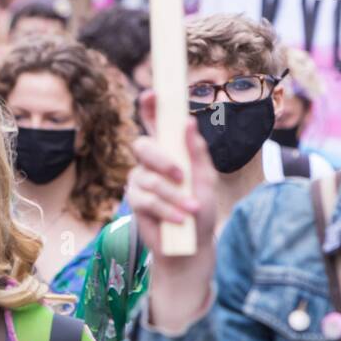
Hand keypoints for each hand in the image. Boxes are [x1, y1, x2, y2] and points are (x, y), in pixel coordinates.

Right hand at [129, 98, 217, 258]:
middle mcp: (150, 163)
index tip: (152, 93)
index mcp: (169, 151)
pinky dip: (166, 209)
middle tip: (180, 175)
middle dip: (161, 160)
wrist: (191, 246)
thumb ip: (197, 152)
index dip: (150, 107)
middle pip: (143, 147)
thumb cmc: (200, 210)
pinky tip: (181, 219)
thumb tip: (189, 122)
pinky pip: (146, 200)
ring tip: (191, 209)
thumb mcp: (206, 179)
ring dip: (173, 196)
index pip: (154, 124)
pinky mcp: (135, 202)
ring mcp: (140, 182)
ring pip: (148, 179)